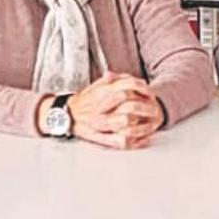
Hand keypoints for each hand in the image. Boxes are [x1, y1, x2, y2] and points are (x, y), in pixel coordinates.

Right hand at [40, 72, 163, 148]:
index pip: (126, 87)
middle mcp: (101, 108)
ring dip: (143, 123)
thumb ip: (111, 80)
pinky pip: (120, 141)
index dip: (141, 88)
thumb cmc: (83, 101)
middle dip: (146, 106)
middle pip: (128, 104)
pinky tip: (146, 139)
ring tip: (154, 122)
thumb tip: (127, 77)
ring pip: (126, 123)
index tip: (149, 91)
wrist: (63, 116)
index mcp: (101, 93)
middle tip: (155, 107)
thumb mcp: (94, 86)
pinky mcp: (100, 138)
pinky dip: (135, 141)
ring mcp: (100, 124)